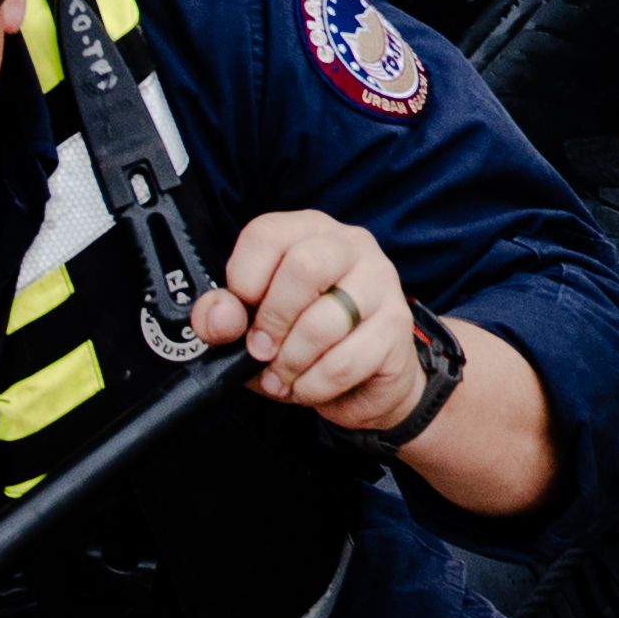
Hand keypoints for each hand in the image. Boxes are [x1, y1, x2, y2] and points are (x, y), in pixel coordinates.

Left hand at [199, 205, 430, 430]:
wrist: (364, 383)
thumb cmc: (302, 341)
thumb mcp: (249, 326)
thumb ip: (221, 316)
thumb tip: (221, 317)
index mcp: (308, 232)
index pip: (266, 235)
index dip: (242, 280)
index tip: (240, 315)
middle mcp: (350, 246)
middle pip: (304, 267)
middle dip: (272, 320)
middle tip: (261, 350)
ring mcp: (381, 283)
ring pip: (324, 322)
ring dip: (292, 362)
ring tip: (283, 376)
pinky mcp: (397, 327)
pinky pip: (345, 362)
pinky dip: (315, 384)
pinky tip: (309, 386)